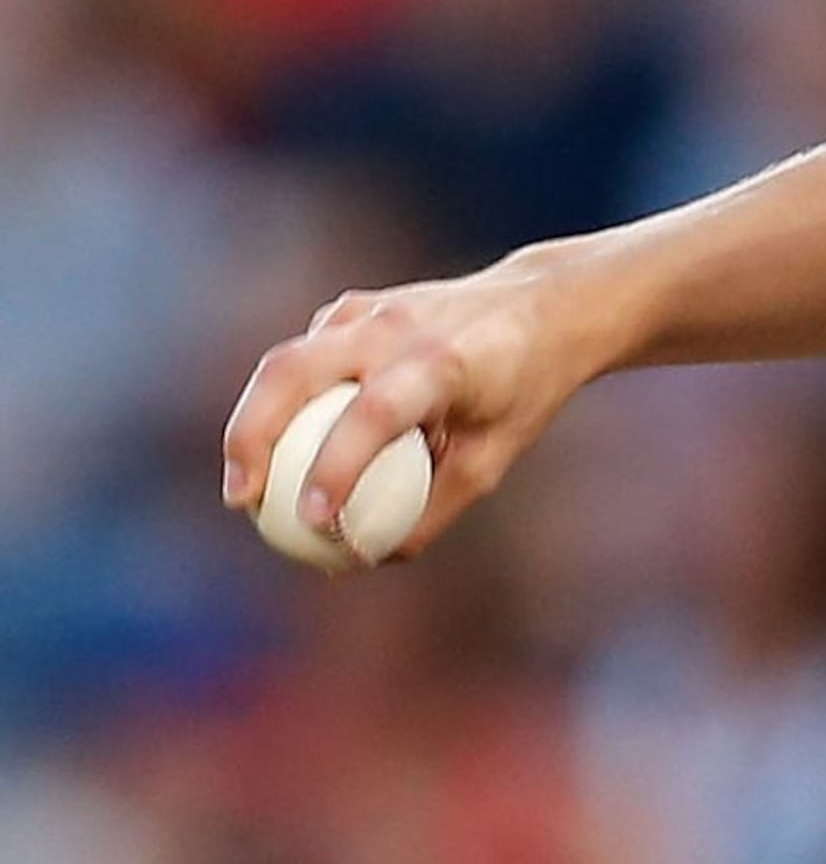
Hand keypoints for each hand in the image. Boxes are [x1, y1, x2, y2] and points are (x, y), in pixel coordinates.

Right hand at [220, 253, 614, 562]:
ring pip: (285, 361)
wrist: (543, 307)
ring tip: (245, 487)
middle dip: (252, 437)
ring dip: (252, 423)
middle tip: (243, 500)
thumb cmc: (521, 392)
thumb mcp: (493, 457)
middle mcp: (397, 328)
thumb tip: (364, 556)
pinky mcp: (352, 309)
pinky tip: (281, 449)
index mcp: (443, 363)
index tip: (312, 521)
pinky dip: (283, 404)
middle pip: (294, 370)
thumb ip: (432, 508)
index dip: (337, 467)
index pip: (374, 413)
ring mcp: (369, 310)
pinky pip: (303, 360)